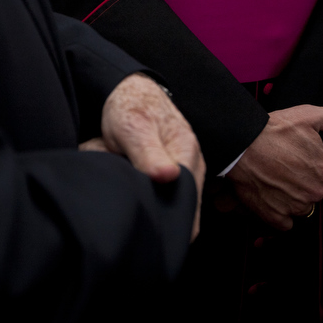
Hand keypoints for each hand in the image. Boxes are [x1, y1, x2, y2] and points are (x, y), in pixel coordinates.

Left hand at [79, 73, 204, 238]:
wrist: (129, 92)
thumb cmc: (131, 107)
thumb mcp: (133, 128)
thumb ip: (149, 154)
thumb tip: (168, 177)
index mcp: (188, 153)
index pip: (188, 203)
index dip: (170, 221)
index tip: (149, 230)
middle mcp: (193, 164)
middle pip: (184, 208)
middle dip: (163, 219)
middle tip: (138, 225)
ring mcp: (185, 169)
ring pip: (175, 204)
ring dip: (156, 209)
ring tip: (138, 211)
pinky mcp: (173, 173)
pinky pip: (168, 196)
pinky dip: (153, 200)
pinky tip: (140, 200)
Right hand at [226, 105, 322, 230]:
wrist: (240, 146)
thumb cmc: (272, 131)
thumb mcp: (308, 116)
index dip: (312, 158)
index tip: (296, 152)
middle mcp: (315, 190)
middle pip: (315, 187)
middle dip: (303, 178)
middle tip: (284, 163)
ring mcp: (296, 205)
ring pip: (301, 204)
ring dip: (292, 195)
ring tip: (274, 176)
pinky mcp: (277, 216)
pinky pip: (286, 222)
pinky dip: (279, 212)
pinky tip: (271, 194)